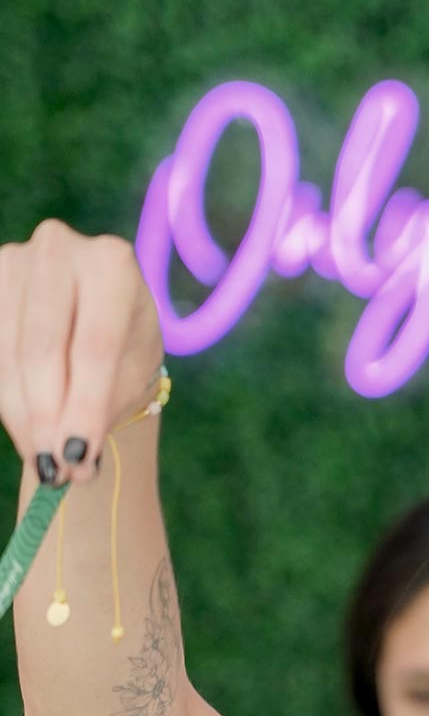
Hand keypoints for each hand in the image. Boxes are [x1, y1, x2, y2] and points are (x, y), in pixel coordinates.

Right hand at [0, 220, 163, 483]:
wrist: (94, 324)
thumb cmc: (121, 351)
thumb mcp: (128, 374)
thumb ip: (102, 408)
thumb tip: (70, 465)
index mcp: (112, 262)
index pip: (96, 343)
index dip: (86, 404)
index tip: (79, 457)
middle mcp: (59, 247)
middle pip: (43, 346)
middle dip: (48, 414)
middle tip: (56, 468)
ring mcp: (12, 260)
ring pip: (7, 352)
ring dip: (23, 415)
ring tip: (45, 461)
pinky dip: (7, 399)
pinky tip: (27, 431)